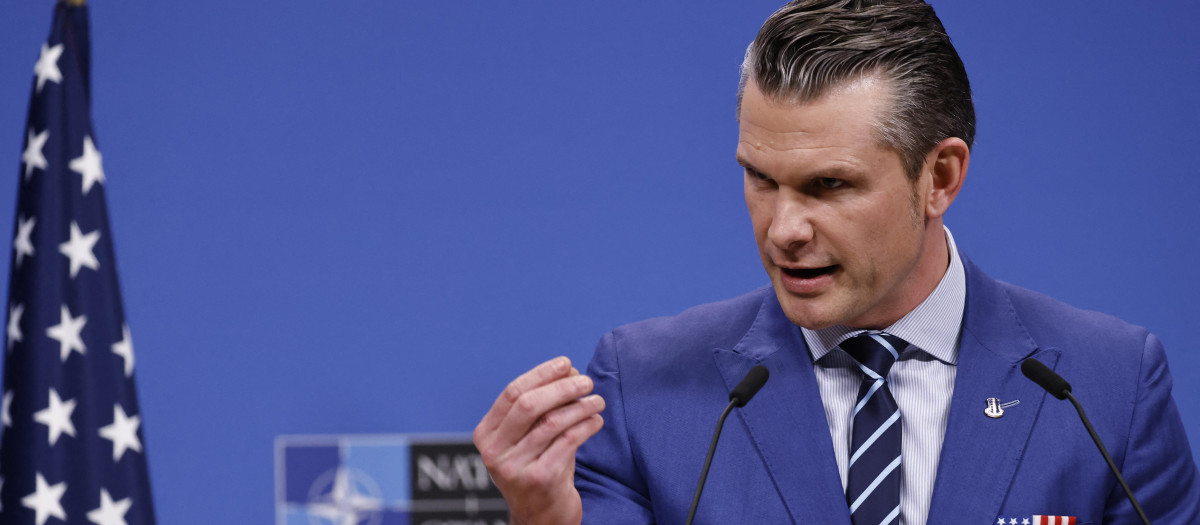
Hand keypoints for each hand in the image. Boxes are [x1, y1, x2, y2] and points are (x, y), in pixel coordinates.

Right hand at [474, 357, 605, 524]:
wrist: (541, 518)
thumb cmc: (539, 468)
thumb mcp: (530, 438)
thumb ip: (543, 408)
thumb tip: (569, 370)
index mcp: (486, 435)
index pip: (512, 393)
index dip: (541, 374)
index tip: (566, 363)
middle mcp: (494, 452)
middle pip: (529, 405)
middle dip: (562, 387)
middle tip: (587, 381)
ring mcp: (515, 468)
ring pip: (552, 422)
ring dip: (580, 406)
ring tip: (597, 401)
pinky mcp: (539, 479)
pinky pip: (568, 441)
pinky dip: (586, 426)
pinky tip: (597, 420)